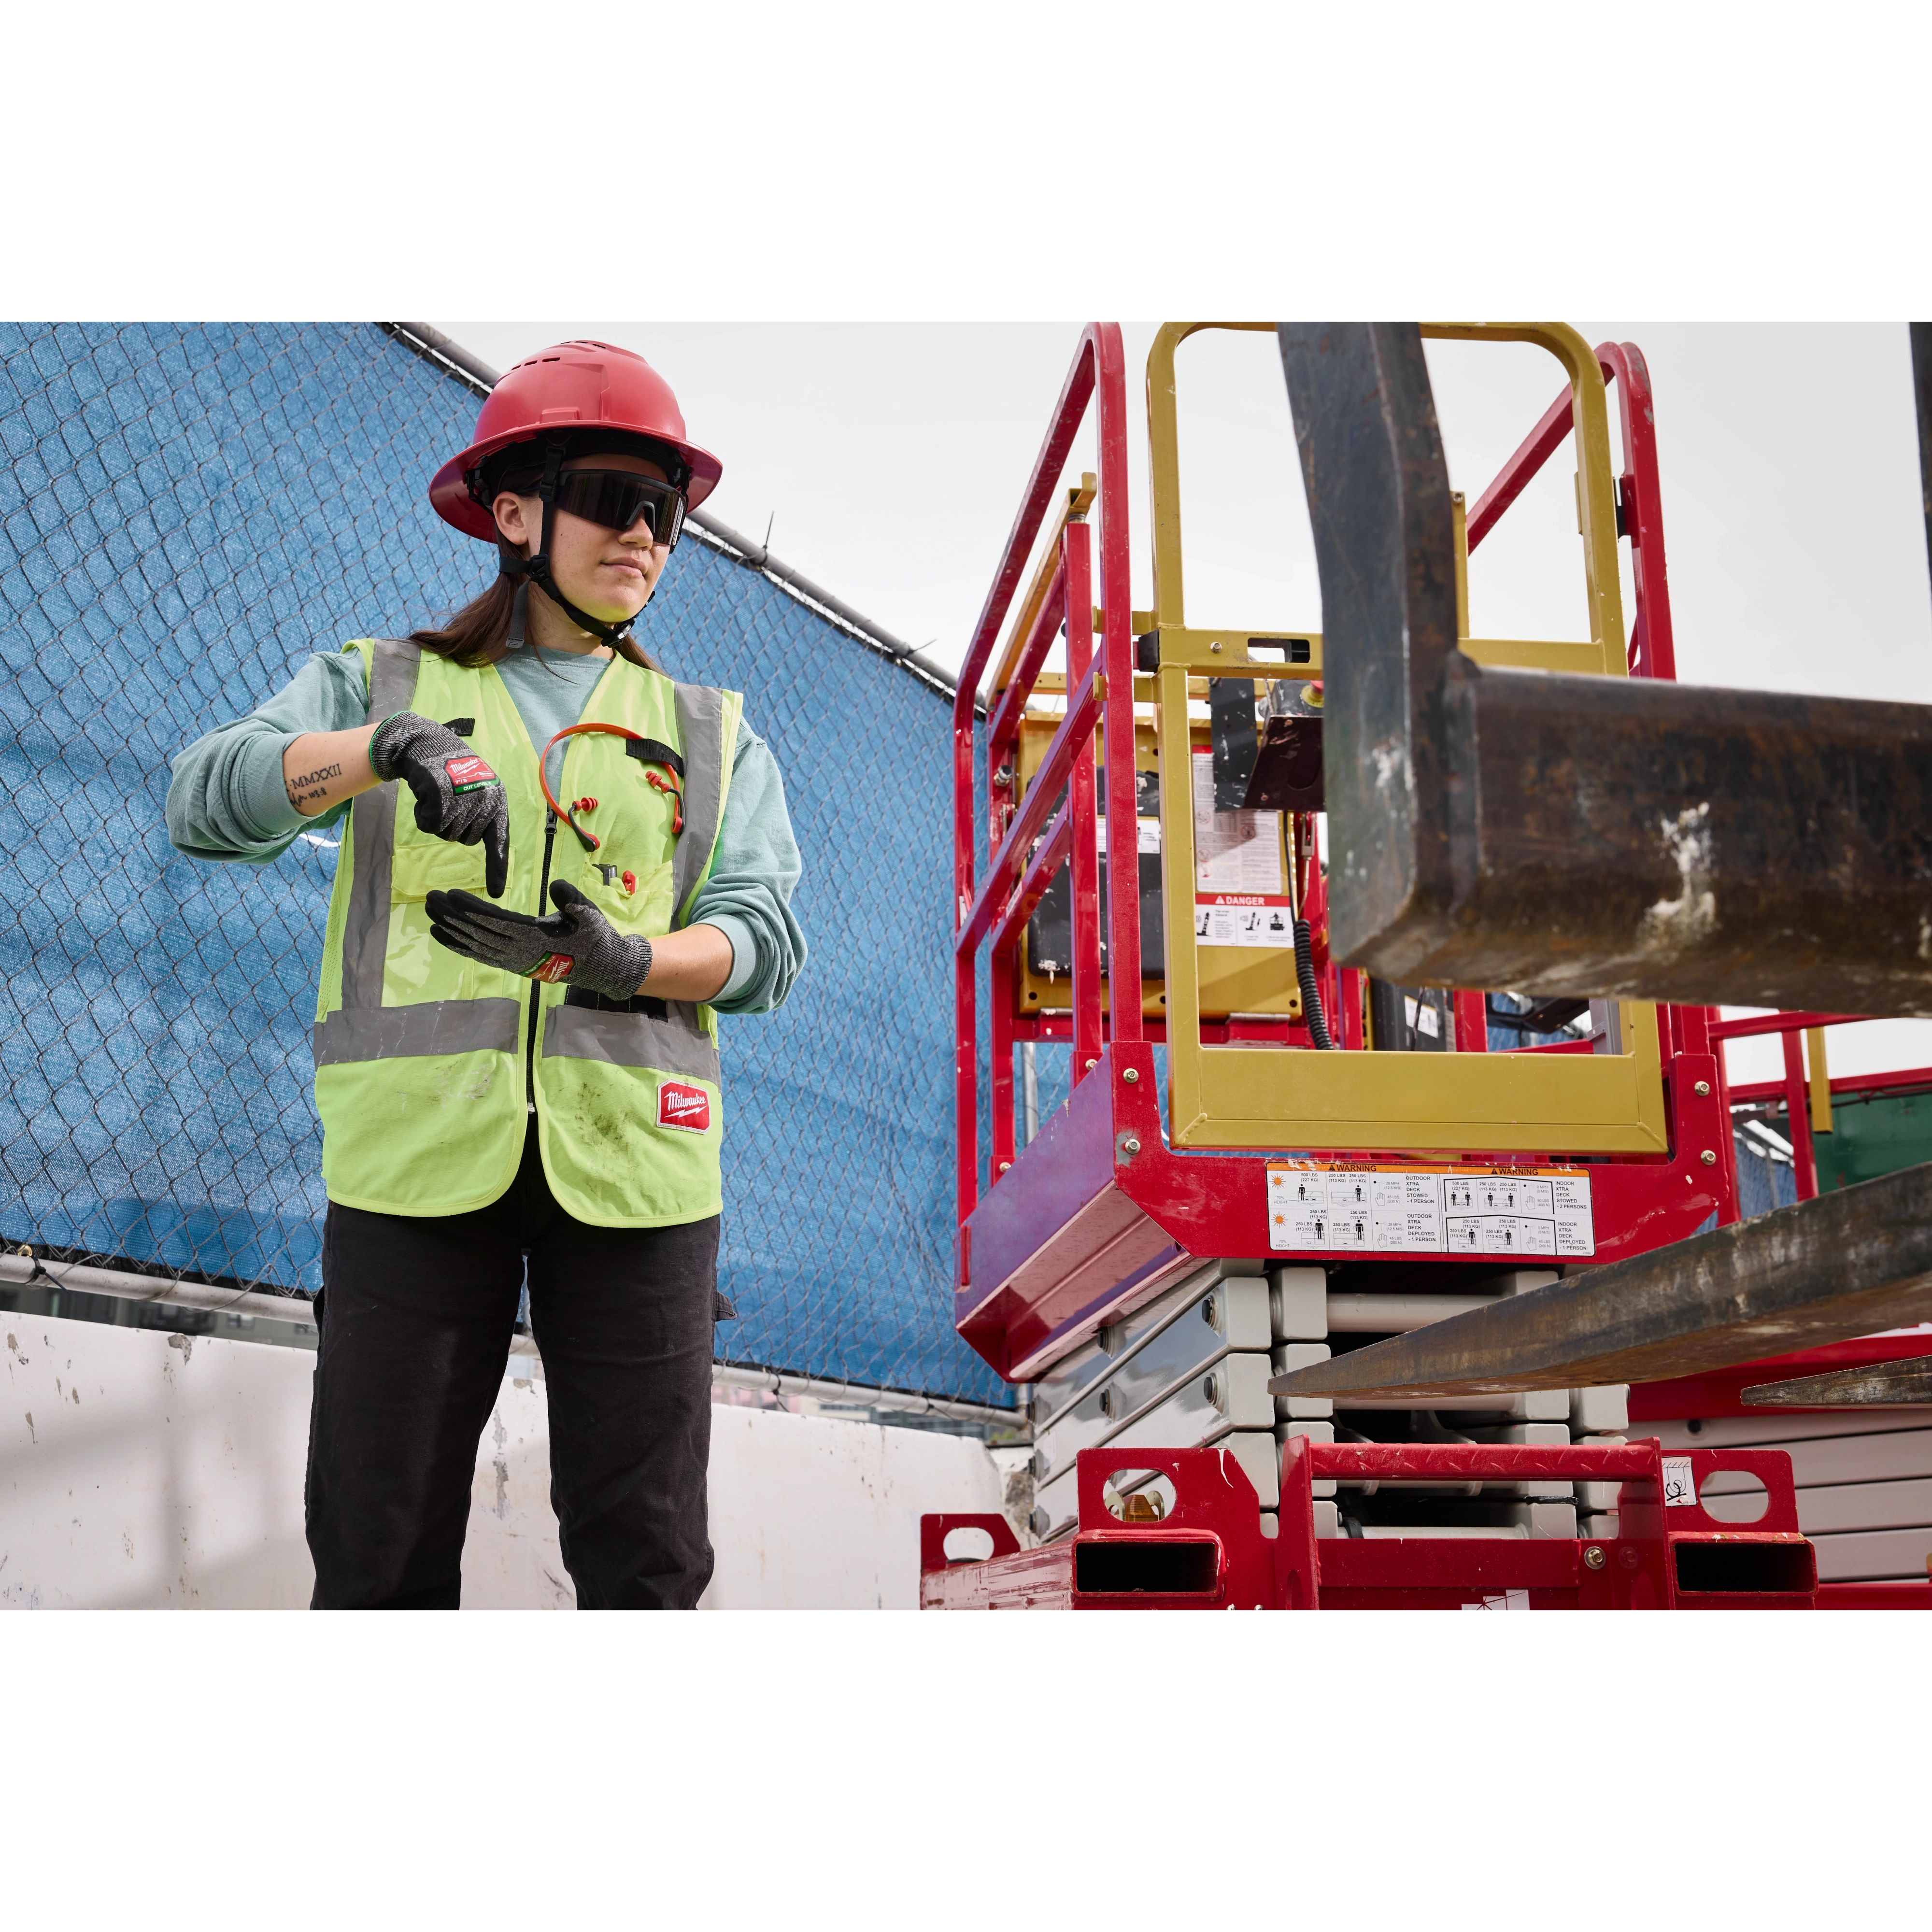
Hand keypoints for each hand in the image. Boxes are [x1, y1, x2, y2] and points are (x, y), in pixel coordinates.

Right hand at [370, 713, 509, 898]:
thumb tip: (479, 839)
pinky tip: (425, 795)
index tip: (497, 894)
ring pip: (446, 833)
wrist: (427, 743)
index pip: (499, 841)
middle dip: (453, 826)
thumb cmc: (451, 771)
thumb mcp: (476, 790)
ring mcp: (463, 798)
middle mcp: (484, 800)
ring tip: (438, 795)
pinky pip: (429, 824)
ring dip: (437, 819)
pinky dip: (422, 814)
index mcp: (497, 801)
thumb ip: (481, 815)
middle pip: (465, 839)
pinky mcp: (440, 796)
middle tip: (448, 801)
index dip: (497, 869)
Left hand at [426, 880, 653, 999]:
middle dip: (452, 916)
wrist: (599, 967)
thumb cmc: (594, 936)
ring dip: (450, 928)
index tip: (452, 895)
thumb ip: (572, 899)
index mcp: (536, 938)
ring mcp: (512, 960)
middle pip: (478, 933)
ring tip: (430, 910)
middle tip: (430, 897)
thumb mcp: (589, 913)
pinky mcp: (510, 963)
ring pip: (474, 944)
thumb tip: (556, 884)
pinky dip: (457, 945)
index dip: (472, 910)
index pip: (497, 923)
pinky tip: (440, 933)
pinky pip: (478, 955)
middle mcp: (519, 952)